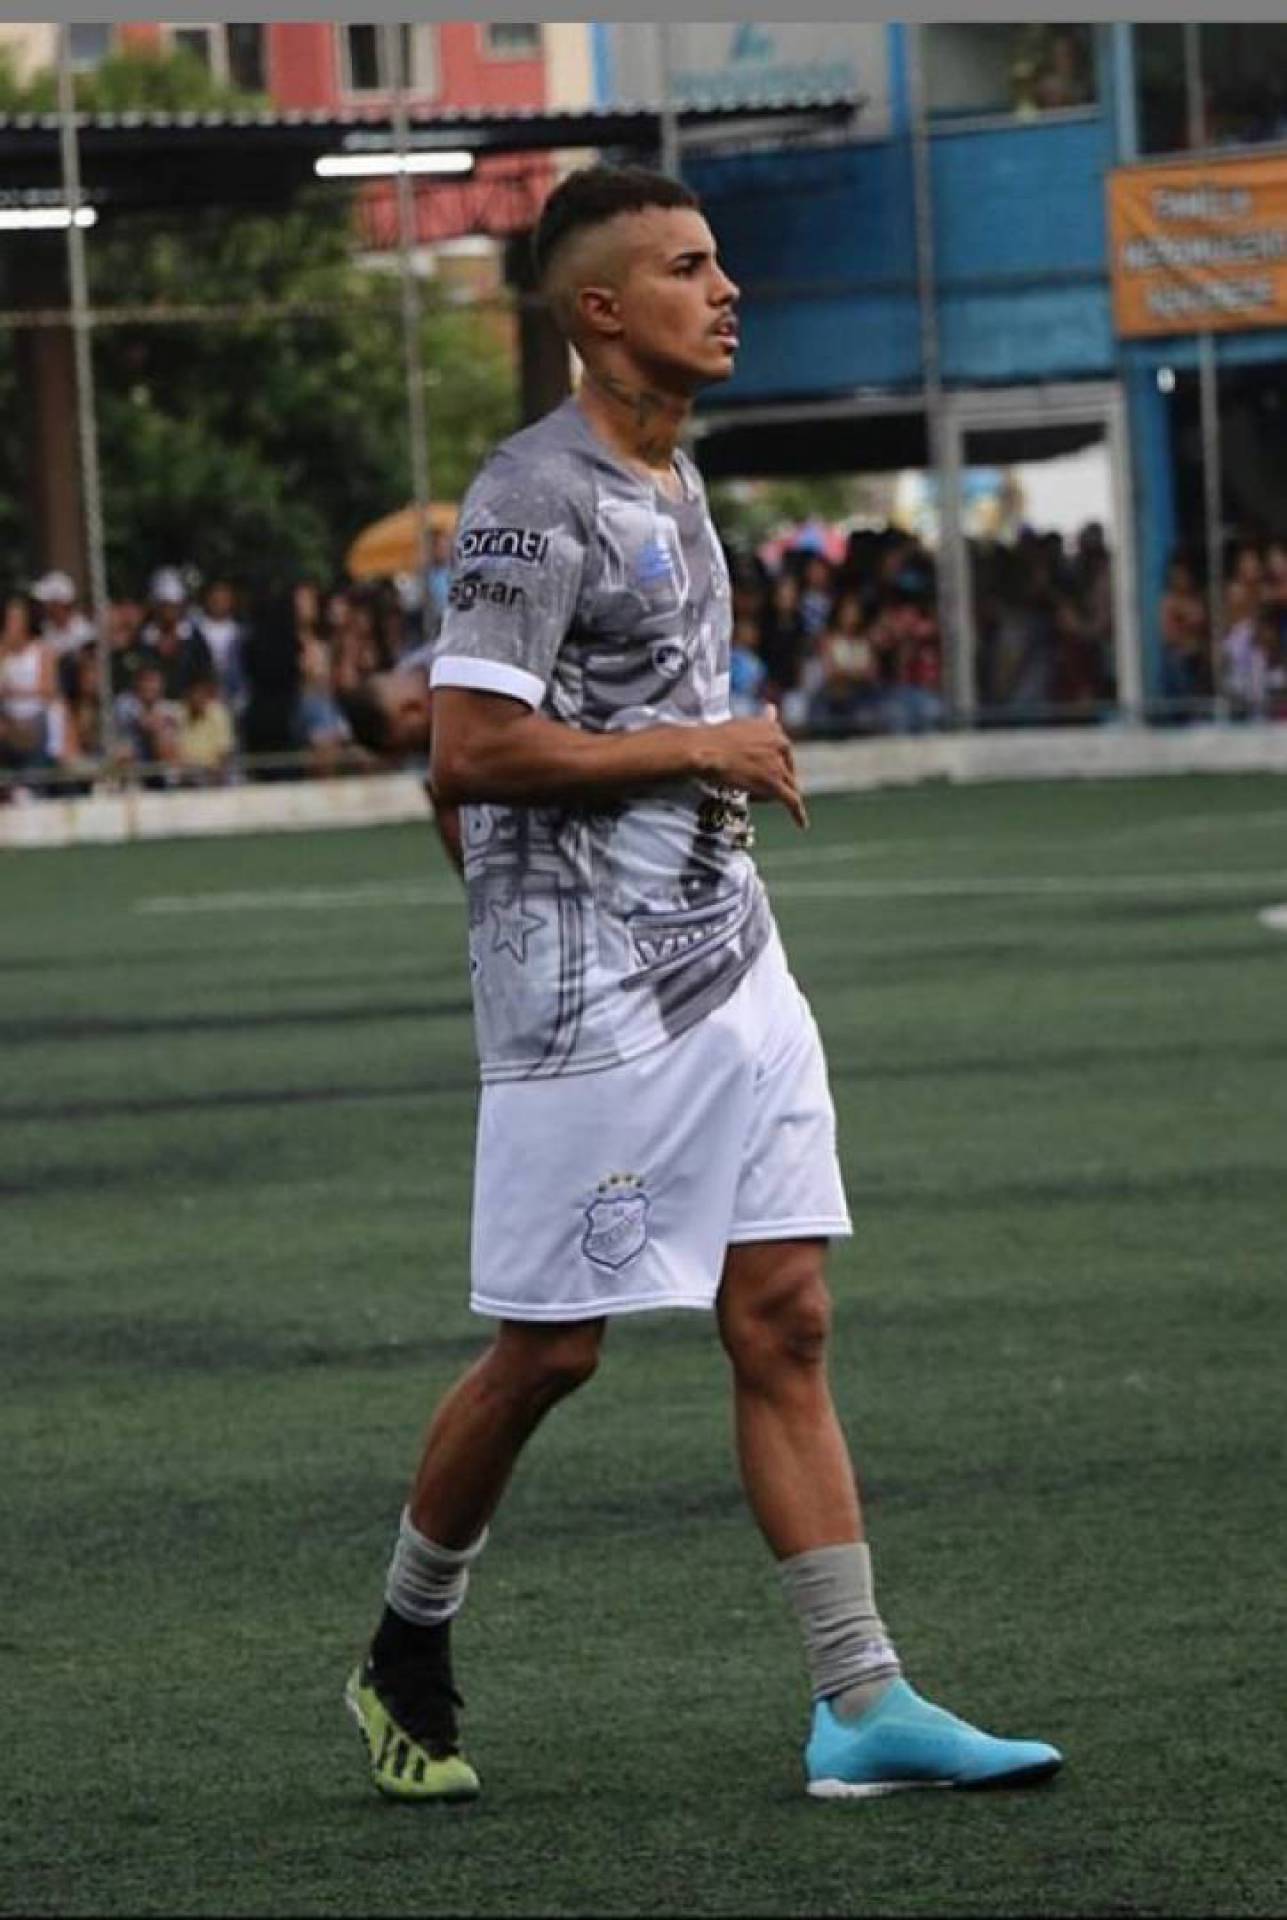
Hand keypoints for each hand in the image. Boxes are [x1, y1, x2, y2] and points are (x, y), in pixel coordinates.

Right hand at [696, 706, 807, 828]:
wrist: (705, 750)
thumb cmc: (716, 737)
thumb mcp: (743, 723)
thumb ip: (762, 720)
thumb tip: (772, 707)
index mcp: (774, 728)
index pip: (781, 751)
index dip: (770, 762)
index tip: (758, 768)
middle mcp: (782, 744)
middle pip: (786, 769)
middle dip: (775, 778)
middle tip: (754, 785)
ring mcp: (779, 765)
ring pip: (786, 785)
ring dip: (774, 793)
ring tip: (754, 796)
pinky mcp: (775, 784)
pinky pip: (792, 801)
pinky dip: (798, 813)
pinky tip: (801, 824)